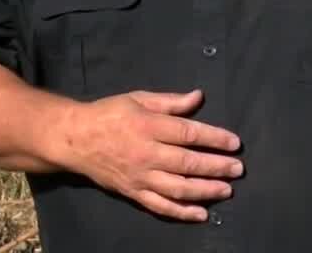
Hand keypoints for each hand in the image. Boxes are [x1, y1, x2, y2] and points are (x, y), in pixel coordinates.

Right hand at [61, 89, 242, 221]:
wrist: (74, 139)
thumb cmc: (108, 114)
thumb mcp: (137, 98)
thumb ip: (170, 101)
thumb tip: (198, 97)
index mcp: (148, 126)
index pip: (188, 133)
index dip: (214, 138)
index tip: (234, 143)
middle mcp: (146, 153)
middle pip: (188, 163)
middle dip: (217, 167)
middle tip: (238, 169)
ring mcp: (140, 176)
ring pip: (179, 188)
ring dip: (206, 191)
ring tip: (226, 190)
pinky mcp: (133, 192)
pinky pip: (161, 206)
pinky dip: (182, 213)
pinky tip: (201, 214)